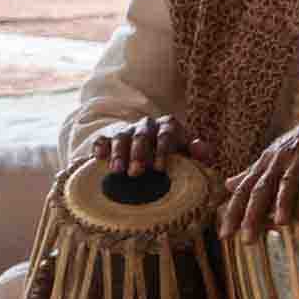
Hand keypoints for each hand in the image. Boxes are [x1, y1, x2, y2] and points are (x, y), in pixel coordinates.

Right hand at [91, 115, 210, 176]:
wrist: (152, 150)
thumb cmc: (175, 155)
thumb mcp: (189, 153)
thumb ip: (199, 152)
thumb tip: (199, 147)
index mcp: (168, 126)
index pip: (166, 134)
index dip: (162, 150)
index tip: (159, 169)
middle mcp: (146, 126)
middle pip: (142, 136)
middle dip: (138, 154)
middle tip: (136, 173)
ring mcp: (127, 131)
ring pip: (121, 137)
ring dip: (118, 153)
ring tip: (117, 170)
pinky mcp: (109, 138)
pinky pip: (102, 139)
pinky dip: (100, 147)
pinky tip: (98, 158)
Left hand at [220, 99, 298, 244]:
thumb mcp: (274, 157)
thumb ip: (253, 173)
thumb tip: (227, 185)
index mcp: (265, 162)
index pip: (244, 190)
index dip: (234, 212)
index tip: (225, 234)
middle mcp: (277, 159)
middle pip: (261, 189)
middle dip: (253, 214)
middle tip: (248, 239)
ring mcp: (298, 156)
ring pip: (287, 181)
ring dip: (283, 202)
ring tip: (281, 223)